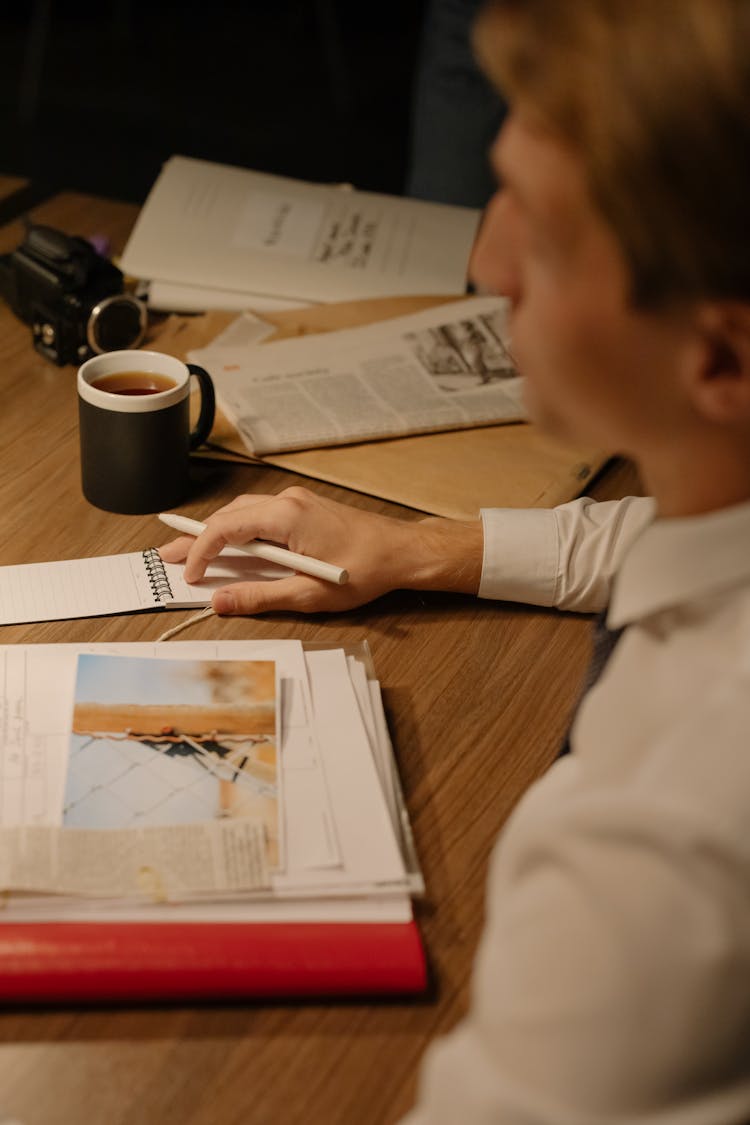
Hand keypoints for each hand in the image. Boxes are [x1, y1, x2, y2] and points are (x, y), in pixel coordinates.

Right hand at [158, 486, 482, 615]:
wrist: (402, 552)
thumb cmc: (363, 571)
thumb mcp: (307, 594)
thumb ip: (259, 597)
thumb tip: (220, 601)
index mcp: (285, 517)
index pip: (225, 528)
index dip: (200, 552)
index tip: (188, 575)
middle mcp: (287, 501)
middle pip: (229, 516)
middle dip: (197, 538)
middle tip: (169, 557)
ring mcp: (297, 502)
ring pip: (243, 512)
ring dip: (217, 533)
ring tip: (191, 553)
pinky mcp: (305, 508)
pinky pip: (261, 515)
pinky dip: (240, 530)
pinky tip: (231, 546)